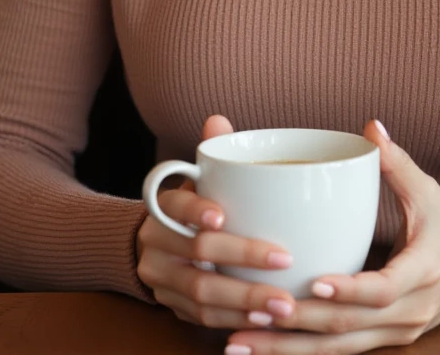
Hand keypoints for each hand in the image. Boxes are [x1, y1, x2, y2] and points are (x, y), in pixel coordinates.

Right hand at [136, 115, 300, 332]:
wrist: (153, 248)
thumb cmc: (193, 206)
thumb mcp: (199, 180)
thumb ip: (213, 155)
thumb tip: (217, 120)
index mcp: (164, 207)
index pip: (174, 205)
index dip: (195, 210)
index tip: (221, 216)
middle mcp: (156, 244)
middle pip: (196, 253)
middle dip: (243, 258)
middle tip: (285, 259)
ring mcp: (162, 280)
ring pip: (201, 292)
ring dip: (246, 300)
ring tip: (284, 303)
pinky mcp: (174, 307)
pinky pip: (204, 318)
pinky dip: (236, 319)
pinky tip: (265, 319)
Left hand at [221, 119, 439, 353]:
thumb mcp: (427, 190)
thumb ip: (396, 162)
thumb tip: (370, 127)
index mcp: (424, 271)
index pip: (383, 288)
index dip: (349, 288)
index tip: (312, 281)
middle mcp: (412, 310)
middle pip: (351, 327)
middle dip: (299, 325)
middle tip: (252, 315)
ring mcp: (399, 332)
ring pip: (340, 348)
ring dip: (290, 349)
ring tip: (242, 344)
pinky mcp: (385, 341)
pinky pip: (341, 352)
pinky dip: (303, 351)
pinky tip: (265, 349)